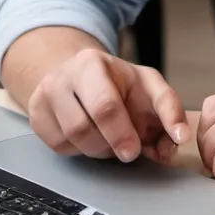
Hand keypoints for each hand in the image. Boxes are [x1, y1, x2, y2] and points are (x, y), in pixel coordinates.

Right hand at [28, 49, 190, 163]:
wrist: (76, 74)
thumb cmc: (116, 81)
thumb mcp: (147, 83)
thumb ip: (167, 107)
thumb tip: (177, 138)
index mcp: (93, 63)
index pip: (106, 104)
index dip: (123, 132)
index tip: (138, 150)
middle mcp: (64, 77)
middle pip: (84, 125)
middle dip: (113, 142)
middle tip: (129, 151)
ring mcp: (46, 97)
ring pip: (72, 139)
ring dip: (97, 147)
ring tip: (110, 137)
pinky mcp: (36, 118)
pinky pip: (59, 147)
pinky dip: (79, 149)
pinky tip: (90, 136)